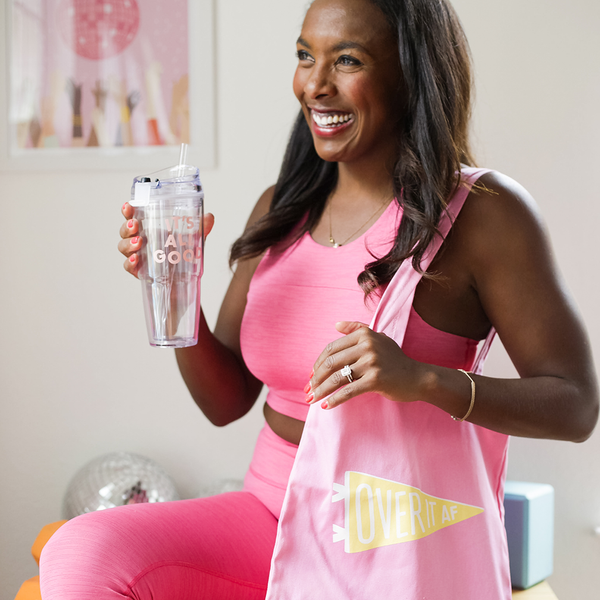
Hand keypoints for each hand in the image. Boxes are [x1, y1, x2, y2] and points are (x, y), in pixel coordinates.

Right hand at [118, 202, 214, 278]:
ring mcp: (138, 257)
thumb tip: (210, 217)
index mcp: (150, 229)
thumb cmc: (183, 257)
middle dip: (127, 227)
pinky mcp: (139, 272)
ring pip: (123, 247)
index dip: (128, 210)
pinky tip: (135, 259)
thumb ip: (201, 228)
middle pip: (125, 231)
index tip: (128, 206)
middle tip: (135, 225)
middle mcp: (141, 242)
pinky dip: (130, 262)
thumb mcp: (194, 240)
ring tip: (138, 242)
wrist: (185, 283)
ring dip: (128, 243)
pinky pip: (129, 267)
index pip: (134, 217)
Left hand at [306, 321, 423, 408]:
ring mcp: (372, 362)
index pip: (331, 348)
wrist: (418, 377)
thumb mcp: (378, 338)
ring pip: (337, 377)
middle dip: (315, 378)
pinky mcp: (376, 379)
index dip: (317, 363)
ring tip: (312, 399)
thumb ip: (357, 329)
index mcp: (364, 334)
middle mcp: (367, 345)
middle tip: (308, 390)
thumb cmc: (395, 360)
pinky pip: (348, 391)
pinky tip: (326, 406)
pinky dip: (335, 400)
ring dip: (321, 390)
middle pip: (331, 362)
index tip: (311, 376)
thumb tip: (335, 325)